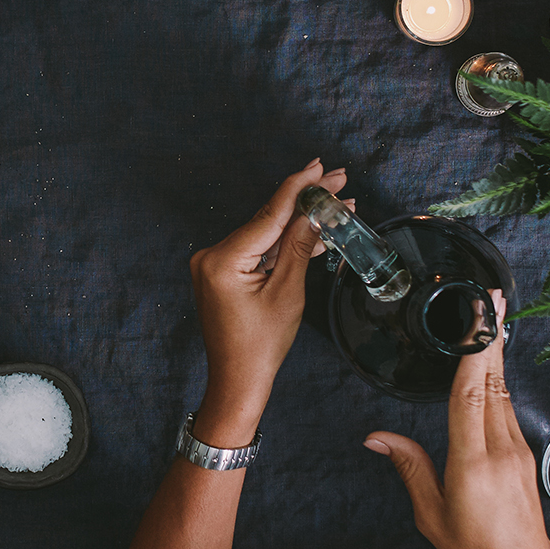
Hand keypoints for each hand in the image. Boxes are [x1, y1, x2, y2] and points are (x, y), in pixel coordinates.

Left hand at [188, 161, 343, 439]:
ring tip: (337, 202)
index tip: (320, 168)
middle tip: (338, 179)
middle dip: (306, 201)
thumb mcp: (288, 293)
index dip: (299, 188)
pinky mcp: (221, 271)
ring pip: (265, 232)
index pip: (269, 215)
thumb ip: (300, 246)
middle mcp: (211, 255)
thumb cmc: (260, 346)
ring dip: (299, 220)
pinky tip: (314, 229)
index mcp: (222, 260)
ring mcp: (214, 263)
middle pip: (267, 219)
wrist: (237, 380)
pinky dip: (283, 241)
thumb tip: (317, 211)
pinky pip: (257, 248)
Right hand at [362, 305, 549, 548]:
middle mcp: (501, 448)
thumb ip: (409, 466)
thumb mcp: (431, 513)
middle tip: (489, 294)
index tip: (479, 312)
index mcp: (473, 461)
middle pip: (492, 379)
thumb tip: (378, 438)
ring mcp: (517, 449)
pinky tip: (490, 364)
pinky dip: (496, 380)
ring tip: (488, 316)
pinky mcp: (524, 453)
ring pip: (502, 390)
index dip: (475, 347)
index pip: (471, 391)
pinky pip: (506, 407)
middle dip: (490, 334)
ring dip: (494, 352)